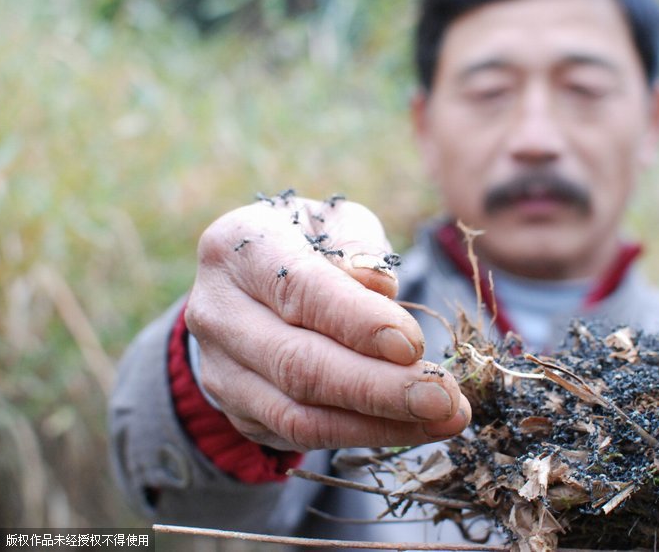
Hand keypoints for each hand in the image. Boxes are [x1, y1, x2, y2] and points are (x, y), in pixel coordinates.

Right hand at [185, 194, 470, 451]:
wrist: (255, 283)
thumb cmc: (309, 242)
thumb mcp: (337, 222)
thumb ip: (359, 247)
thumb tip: (381, 290)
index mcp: (239, 247)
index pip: (298, 289)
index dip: (356, 322)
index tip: (412, 345)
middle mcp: (216, 310)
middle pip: (296, 363)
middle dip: (376, 387)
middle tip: (442, 398)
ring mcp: (219, 368)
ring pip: (297, 414)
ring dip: (377, 424)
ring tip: (442, 420)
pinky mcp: (237, 410)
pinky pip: (300, 436)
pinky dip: (361, 435)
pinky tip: (410, 427)